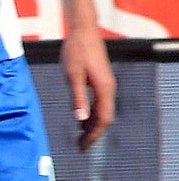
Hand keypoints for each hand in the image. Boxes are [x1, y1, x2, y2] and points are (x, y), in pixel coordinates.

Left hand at [63, 22, 115, 150]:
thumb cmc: (76, 51)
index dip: (94, 135)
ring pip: (102, 111)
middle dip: (93, 134)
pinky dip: (91, 115)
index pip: (103, 119)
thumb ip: (77, 98)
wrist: (82, 32)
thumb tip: (80, 120)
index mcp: (104, 89)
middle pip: (105, 118)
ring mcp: (106, 85)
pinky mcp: (100, 81)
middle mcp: (109, 88)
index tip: (83, 147)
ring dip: (92, 126)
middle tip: (80, 148)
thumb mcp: (72, 76)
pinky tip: (81, 120)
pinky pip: (99, 104)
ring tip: (80, 138)